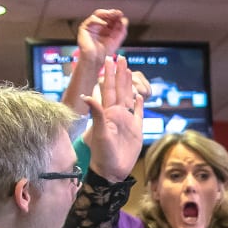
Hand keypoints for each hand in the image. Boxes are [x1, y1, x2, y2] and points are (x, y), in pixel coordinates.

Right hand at [76, 9, 127, 61]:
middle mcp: (98, 25)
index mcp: (105, 28)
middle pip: (105, 15)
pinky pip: (91, 20)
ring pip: (98, 15)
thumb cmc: (104, 52)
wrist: (95, 61)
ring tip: (113, 15)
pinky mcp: (84, 28)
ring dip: (106, 13)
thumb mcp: (116, 40)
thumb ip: (121, 31)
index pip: (111, 18)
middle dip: (112, 13)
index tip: (121, 15)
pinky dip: (98, 20)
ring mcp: (91, 26)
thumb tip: (125, 20)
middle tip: (118, 13)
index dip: (116, 16)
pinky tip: (104, 23)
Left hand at [81, 56, 144, 182]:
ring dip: (129, 84)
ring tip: (129, 70)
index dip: (109, 74)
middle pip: (119, 89)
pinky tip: (140, 96)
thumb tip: (87, 95)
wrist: (112, 171)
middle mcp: (116, 114)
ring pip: (129, 98)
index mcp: (107, 113)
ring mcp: (127, 121)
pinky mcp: (136, 130)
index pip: (108, 89)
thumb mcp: (98, 133)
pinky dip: (140, 104)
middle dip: (119, 73)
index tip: (109, 59)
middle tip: (121, 57)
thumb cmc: (102, 154)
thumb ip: (96, 113)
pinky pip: (139, 114)